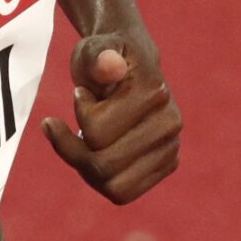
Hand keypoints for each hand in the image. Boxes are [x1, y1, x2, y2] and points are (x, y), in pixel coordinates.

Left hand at [42, 32, 181, 204]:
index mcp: (155, 94)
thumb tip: (110, 65)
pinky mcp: (165, 165)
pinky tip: (97, 151)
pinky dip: (100, 178)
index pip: (96, 134)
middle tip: (69, 124)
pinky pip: (122, 192)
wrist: (127, 64)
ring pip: (113, 187)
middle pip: (104, 168)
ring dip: (87, 166)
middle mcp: (171, 124)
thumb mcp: (91, 49)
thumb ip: (98, 56)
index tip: (81, 93)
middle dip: (75, 149)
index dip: (78, 116)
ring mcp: (171, 148)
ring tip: (86, 139)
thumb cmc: (102, 55)